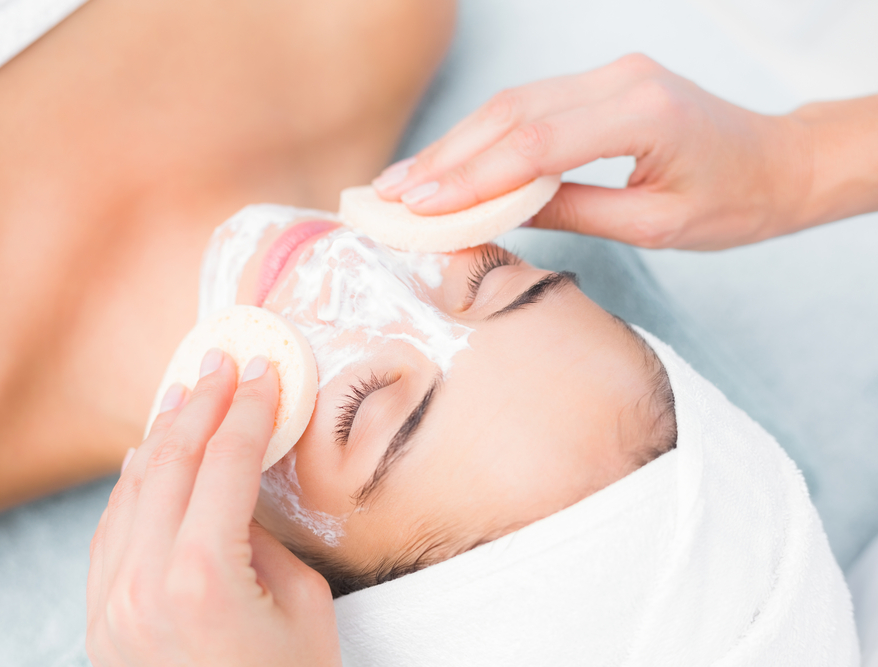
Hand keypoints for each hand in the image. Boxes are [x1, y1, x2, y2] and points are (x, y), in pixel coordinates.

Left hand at [86, 351, 340, 665]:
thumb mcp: (301, 607)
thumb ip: (261, 538)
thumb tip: (234, 492)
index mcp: (201, 579)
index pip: (225, 463)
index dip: (248, 408)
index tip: (263, 372)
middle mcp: (142, 585)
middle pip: (170, 462)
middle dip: (201, 403)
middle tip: (222, 362)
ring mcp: (112, 605)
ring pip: (131, 489)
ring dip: (164, 435)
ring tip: (187, 394)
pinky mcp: (102, 620)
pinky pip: (113, 529)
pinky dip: (135, 484)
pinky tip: (152, 457)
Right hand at [373, 54, 812, 249]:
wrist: (778, 162)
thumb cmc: (732, 201)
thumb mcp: (655, 225)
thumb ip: (574, 211)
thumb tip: (497, 212)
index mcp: (644, 114)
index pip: (535, 144)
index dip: (470, 176)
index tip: (419, 205)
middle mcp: (621, 79)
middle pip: (511, 113)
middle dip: (445, 157)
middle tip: (390, 194)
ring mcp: (610, 73)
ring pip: (512, 103)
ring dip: (455, 144)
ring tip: (404, 182)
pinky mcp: (600, 82)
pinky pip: (529, 105)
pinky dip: (484, 136)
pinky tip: (449, 162)